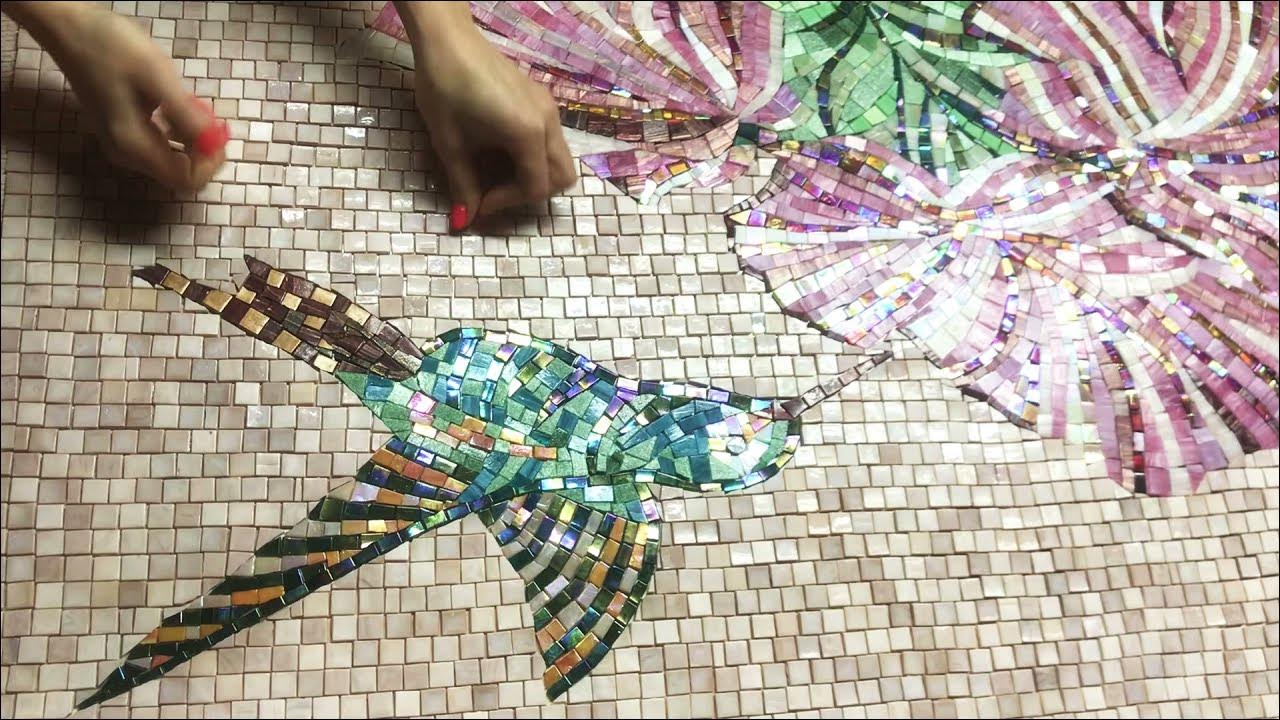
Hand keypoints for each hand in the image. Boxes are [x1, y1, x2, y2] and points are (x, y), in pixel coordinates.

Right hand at [4, 2, 226, 192]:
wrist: (69, 28)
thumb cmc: (111, 47)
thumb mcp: (156, 76)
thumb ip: (185, 115)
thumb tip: (215, 144)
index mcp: (133, 146)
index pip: (185, 181)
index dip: (210, 164)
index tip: (220, 134)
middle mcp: (126, 155)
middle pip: (179, 172)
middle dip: (204, 151)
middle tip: (212, 118)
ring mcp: (122, 145)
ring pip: (172, 158)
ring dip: (193, 139)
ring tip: (194, 106)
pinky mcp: (121, 132)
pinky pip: (160, 144)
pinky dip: (177, 130)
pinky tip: (178, 105)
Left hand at [395, 2, 574, 230]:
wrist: (447, 40)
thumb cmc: (445, 90)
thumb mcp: (450, 144)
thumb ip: (464, 186)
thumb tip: (465, 221)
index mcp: (528, 134)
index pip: (534, 187)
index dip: (506, 203)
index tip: (478, 203)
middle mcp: (548, 122)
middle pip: (562, 177)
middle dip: (530, 193)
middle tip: (496, 193)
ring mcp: (548, 108)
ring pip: (559, 158)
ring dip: (533, 174)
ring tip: (496, 172)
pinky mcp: (540, 99)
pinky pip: (549, 139)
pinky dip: (533, 155)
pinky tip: (499, 148)